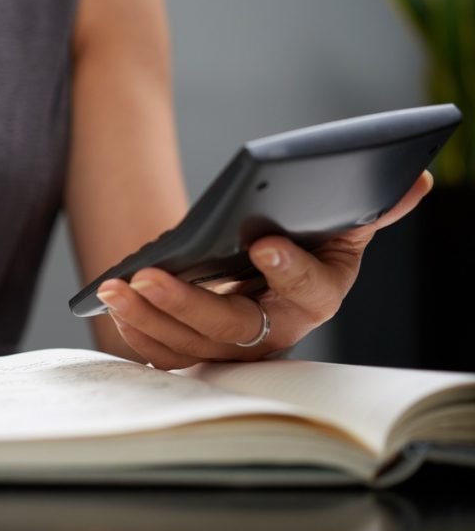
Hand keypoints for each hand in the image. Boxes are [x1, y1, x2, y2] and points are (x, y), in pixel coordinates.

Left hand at [96, 171, 433, 368]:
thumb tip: (413, 176)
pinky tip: (116, 302)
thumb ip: (370, 206)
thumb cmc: (304, 242)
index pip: (310, 290)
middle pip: (233, 329)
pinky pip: (166, 354)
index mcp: (318, 296)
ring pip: (190, 346)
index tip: (263, 243)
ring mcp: (234, 349)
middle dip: (188, 304)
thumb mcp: (339, 221)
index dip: (290, 270)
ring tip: (117, 286)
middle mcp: (277, 332)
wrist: (267, 272)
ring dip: (150, 317)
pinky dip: (139, 331)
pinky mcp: (199, 352)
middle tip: (151, 276)